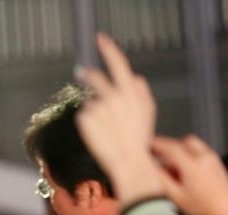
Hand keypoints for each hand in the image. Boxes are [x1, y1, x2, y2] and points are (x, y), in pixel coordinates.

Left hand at [74, 33, 161, 203]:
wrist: (129, 161)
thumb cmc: (139, 139)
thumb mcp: (147, 112)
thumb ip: (141, 92)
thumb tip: (134, 78)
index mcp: (131, 91)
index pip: (119, 63)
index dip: (109, 49)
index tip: (100, 39)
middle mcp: (113, 95)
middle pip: (96, 77)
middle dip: (88, 73)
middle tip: (81, 71)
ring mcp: (98, 106)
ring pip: (92, 102)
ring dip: (96, 111)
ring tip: (106, 128)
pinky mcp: (85, 119)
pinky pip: (84, 116)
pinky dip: (89, 124)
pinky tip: (99, 135)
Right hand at [151, 135, 227, 214]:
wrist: (227, 209)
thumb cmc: (204, 206)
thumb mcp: (176, 196)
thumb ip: (162, 180)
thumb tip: (151, 169)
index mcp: (192, 165)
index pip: (171, 147)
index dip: (157, 144)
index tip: (148, 145)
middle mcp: (203, 158)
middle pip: (182, 142)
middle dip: (168, 146)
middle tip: (158, 154)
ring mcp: (211, 158)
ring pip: (192, 144)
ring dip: (179, 150)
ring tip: (171, 164)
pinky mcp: (215, 161)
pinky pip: (199, 150)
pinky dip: (188, 154)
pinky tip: (184, 168)